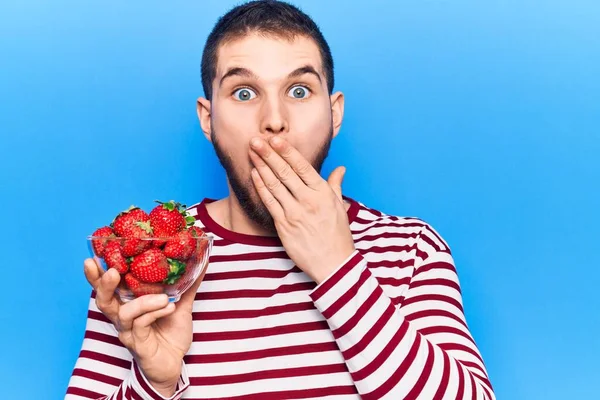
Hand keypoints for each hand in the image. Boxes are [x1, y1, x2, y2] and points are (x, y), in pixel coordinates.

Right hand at [84, 259, 204, 396]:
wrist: (175, 362)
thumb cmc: (171, 332)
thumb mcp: (181, 304)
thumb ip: (188, 284)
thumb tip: (201, 261)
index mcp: (128, 304)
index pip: (108, 287)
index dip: (97, 274)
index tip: (93, 257)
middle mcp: (123, 317)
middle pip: (103, 300)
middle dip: (102, 284)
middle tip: (110, 271)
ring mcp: (129, 332)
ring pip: (124, 313)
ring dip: (144, 302)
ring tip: (164, 297)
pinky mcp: (138, 344)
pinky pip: (141, 325)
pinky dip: (155, 313)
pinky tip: (170, 308)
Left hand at [249, 136, 355, 282]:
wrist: (333, 264)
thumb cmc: (338, 235)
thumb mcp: (340, 207)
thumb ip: (335, 185)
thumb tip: (340, 169)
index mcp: (323, 193)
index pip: (302, 167)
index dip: (287, 152)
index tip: (275, 139)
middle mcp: (308, 201)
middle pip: (284, 173)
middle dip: (268, 154)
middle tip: (255, 140)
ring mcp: (294, 213)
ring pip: (274, 185)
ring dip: (261, 166)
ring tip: (251, 152)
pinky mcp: (283, 226)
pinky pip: (269, 202)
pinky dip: (261, 187)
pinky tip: (254, 175)